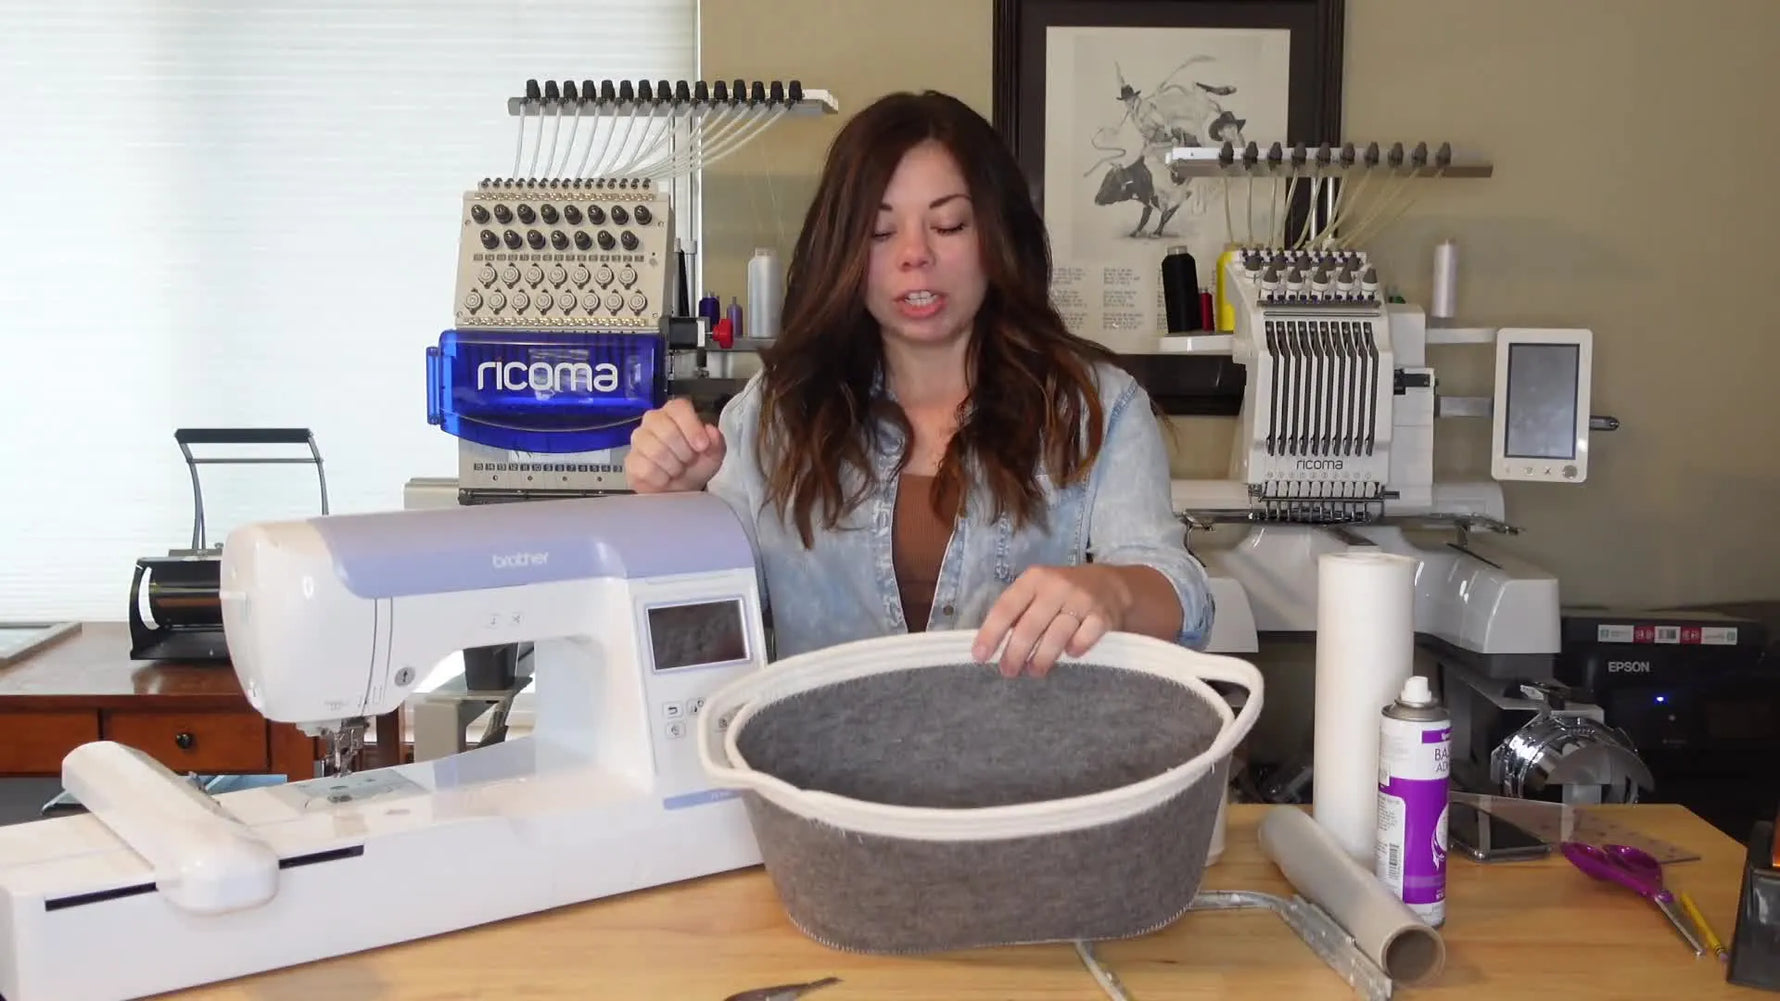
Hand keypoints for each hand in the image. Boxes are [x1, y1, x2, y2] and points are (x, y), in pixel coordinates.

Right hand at [625, 398, 726, 492]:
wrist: (680, 489)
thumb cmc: (696, 465)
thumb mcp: (713, 455)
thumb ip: (716, 442)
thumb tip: (711, 431)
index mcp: (675, 412)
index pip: (679, 408)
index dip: (691, 427)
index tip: (701, 446)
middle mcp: (653, 419)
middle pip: (667, 430)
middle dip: (684, 452)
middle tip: (688, 461)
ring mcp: (639, 439)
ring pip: (656, 451)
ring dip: (674, 467)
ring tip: (677, 470)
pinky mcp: (630, 460)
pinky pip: (646, 469)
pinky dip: (662, 479)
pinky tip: (665, 478)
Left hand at [971, 565, 1132, 677]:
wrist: (1112, 585)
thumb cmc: (1064, 593)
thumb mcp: (1040, 591)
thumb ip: (1019, 611)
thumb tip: (992, 645)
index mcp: (1034, 579)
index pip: (1007, 607)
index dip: (991, 633)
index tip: (980, 657)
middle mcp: (1057, 586)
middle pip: (1030, 625)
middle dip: (1015, 653)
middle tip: (1008, 672)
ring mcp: (1082, 600)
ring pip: (1056, 634)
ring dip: (1042, 658)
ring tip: (1033, 672)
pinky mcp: (1103, 616)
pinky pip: (1084, 638)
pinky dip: (1075, 649)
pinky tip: (1070, 655)